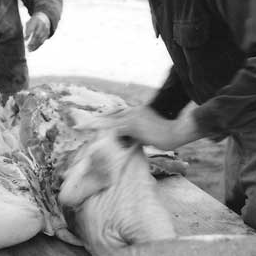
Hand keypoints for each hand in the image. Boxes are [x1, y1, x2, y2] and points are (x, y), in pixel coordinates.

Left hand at [24, 13, 50, 51]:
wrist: (44, 18)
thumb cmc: (32, 22)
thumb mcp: (28, 23)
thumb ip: (26, 30)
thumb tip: (24, 39)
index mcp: (36, 20)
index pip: (32, 27)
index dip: (28, 33)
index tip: (24, 39)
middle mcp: (42, 24)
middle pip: (37, 34)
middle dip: (32, 41)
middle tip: (27, 47)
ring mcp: (46, 30)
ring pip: (40, 39)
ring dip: (34, 45)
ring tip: (29, 50)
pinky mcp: (47, 34)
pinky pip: (42, 41)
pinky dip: (37, 46)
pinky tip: (33, 49)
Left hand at [75, 104, 201, 150]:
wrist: (178, 130)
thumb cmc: (168, 135)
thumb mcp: (149, 135)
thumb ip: (137, 136)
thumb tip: (128, 143)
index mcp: (136, 112)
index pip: (115, 114)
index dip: (102, 118)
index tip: (91, 122)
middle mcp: (133, 111)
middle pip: (108, 115)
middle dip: (93, 120)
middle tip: (77, 125)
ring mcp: (133, 116)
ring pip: (108, 121)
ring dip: (92, 124)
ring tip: (78, 127)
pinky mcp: (133, 124)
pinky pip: (114, 128)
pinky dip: (101, 130)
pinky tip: (92, 132)